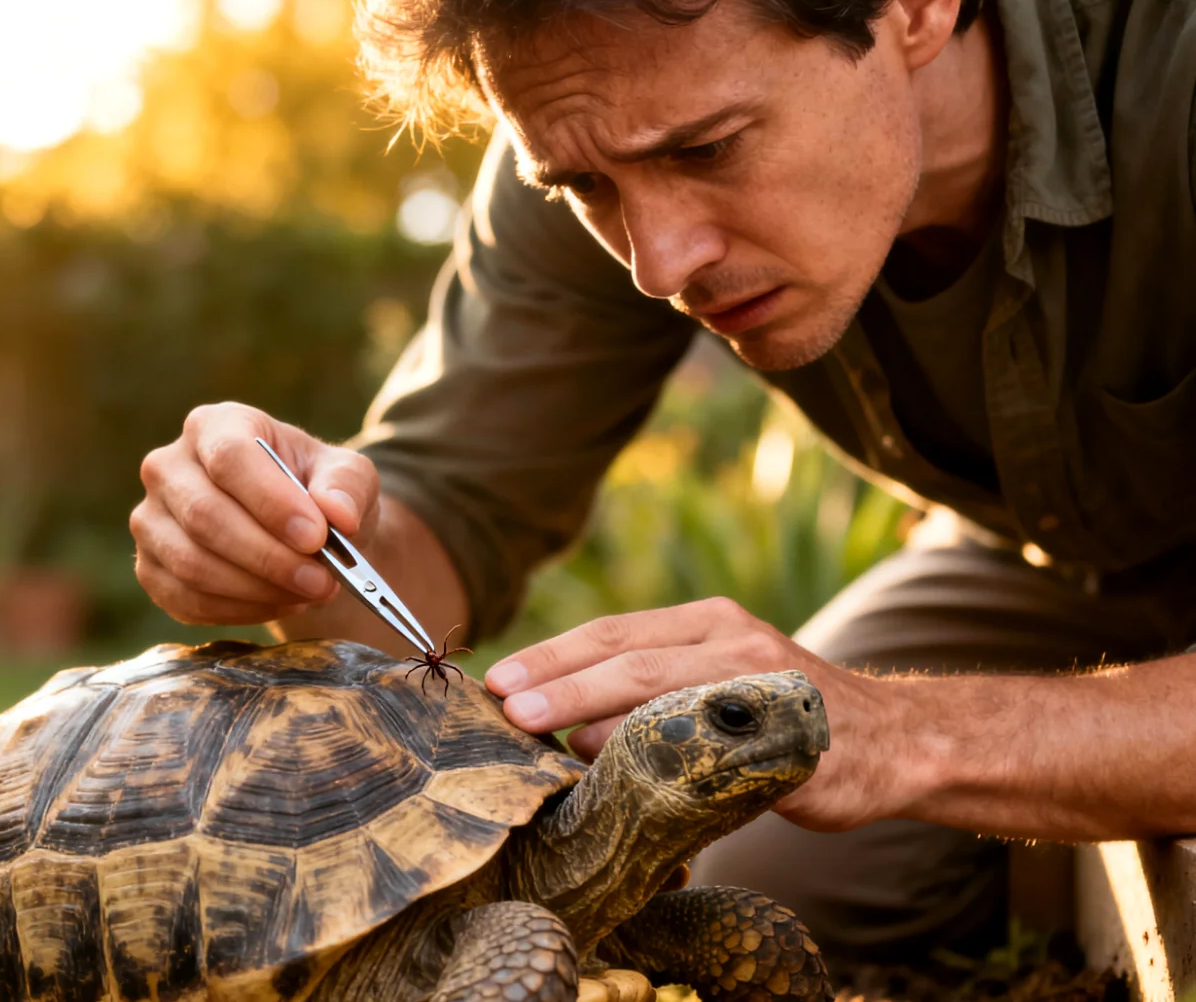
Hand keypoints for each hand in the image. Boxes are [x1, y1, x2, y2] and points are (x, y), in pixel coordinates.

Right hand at [132, 402, 381, 625]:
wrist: (293, 529)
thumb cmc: (314, 490)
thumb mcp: (346, 475)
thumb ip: (347, 487)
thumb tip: (339, 515)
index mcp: (213, 426)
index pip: (229, 457)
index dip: (271, 501)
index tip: (316, 536)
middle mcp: (168, 467)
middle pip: (204, 515)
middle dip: (268, 556)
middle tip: (322, 580)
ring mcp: (150, 520)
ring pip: (192, 564)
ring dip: (258, 589)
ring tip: (309, 592)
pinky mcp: (151, 569)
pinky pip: (187, 600)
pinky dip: (241, 610)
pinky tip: (282, 602)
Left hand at [484, 597, 901, 831]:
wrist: (897, 742)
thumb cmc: (785, 717)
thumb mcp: (715, 686)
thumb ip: (650, 699)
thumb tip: (569, 734)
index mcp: (707, 622)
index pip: (612, 634)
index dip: (552, 656)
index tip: (496, 681)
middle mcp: (733, 640)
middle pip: (629, 658)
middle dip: (560, 682)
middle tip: (506, 706)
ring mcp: (764, 683)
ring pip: (666, 694)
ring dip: (599, 714)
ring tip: (546, 734)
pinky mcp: (789, 734)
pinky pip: (717, 743)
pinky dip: (665, 753)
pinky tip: (625, 771)